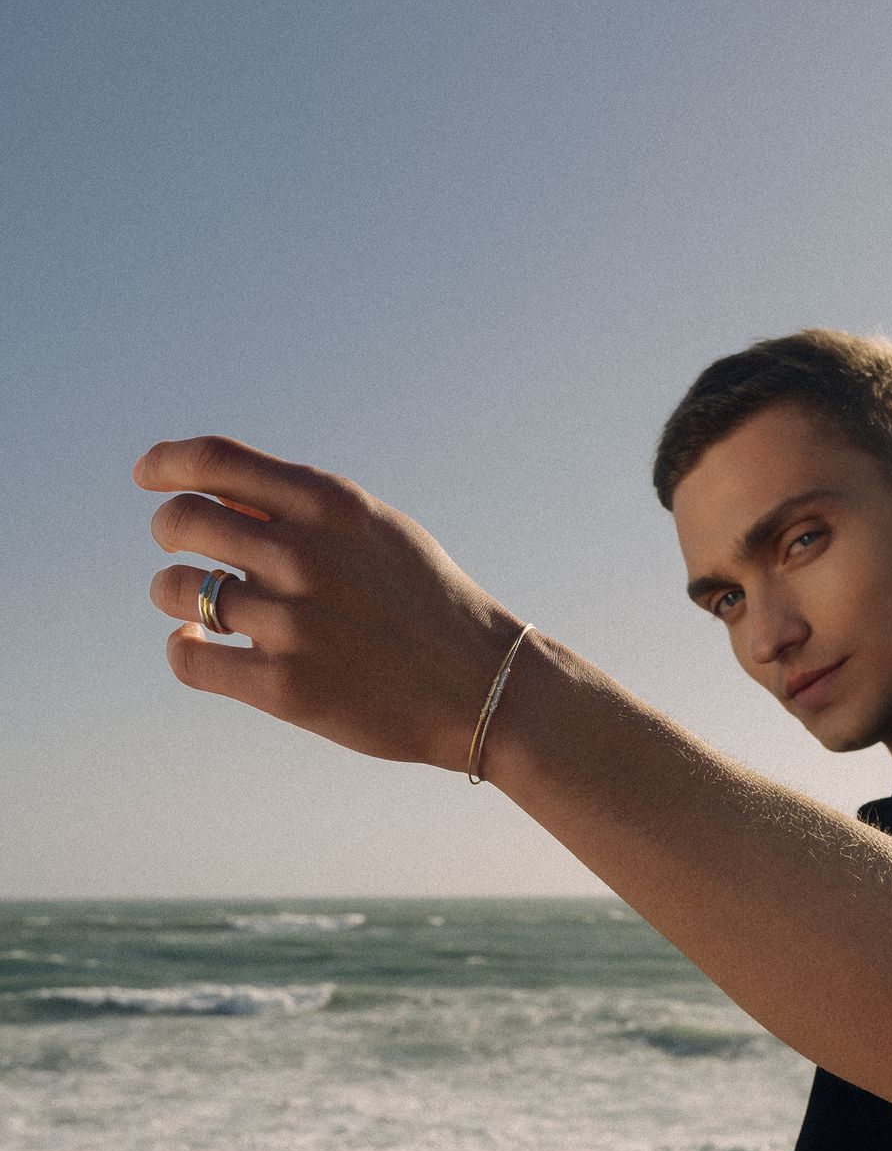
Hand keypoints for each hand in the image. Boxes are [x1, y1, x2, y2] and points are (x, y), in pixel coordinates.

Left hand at [138, 434, 529, 771]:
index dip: (165, 463)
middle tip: (181, 551)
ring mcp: (292, 624)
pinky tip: (199, 645)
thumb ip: (303, 510)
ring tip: (195, 607)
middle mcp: (304, 557)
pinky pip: (189, 657)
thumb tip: (218, 493)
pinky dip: (183, 648)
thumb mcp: (378, 532)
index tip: (147, 476)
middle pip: (180, 521)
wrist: (485, 689)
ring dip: (174, 594)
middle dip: (169, 532)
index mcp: (330, 505)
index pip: (212, 461)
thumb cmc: (428, 605)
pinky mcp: (284, 688)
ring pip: (176, 590)